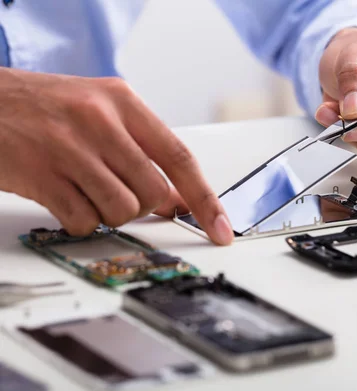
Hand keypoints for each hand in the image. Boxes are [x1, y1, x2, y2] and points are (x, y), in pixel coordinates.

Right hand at [0, 68, 232, 244]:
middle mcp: (101, 121)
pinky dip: (81, 220)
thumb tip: (181, 200)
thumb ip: (144, 151)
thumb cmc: (49, 109)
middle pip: (154, 193)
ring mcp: (69, 148)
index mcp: (124, 102)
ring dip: (110, 212)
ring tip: (87, 188)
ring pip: (123, 210)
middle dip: (143, 205)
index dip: (206, 200)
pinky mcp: (41, 176)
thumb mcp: (102, 113)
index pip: (180, 159)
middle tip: (117, 188)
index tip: (221, 229)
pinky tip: (65, 195)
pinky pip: (85, 221)